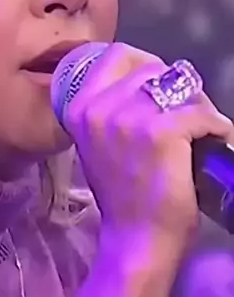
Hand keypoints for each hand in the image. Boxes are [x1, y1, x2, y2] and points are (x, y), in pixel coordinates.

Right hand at [63, 43, 233, 258]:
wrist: (136, 240)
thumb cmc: (123, 197)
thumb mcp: (99, 145)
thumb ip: (111, 112)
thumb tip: (149, 84)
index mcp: (79, 107)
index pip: (116, 55)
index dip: (145, 64)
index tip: (160, 85)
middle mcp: (99, 107)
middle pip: (152, 69)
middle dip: (176, 87)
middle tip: (188, 114)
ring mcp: (129, 117)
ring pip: (179, 88)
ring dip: (199, 106)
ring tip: (204, 129)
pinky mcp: (161, 131)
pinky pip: (202, 113)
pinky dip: (217, 127)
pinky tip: (218, 141)